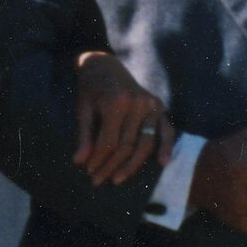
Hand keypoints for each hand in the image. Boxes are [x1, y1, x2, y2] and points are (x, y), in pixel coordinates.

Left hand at [74, 51, 173, 185]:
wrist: (105, 66)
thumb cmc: (91, 89)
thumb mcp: (83, 109)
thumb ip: (84, 135)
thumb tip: (79, 161)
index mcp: (116, 103)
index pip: (109, 141)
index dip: (98, 159)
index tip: (89, 171)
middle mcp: (137, 104)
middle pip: (127, 145)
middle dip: (111, 166)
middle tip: (98, 180)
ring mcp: (151, 105)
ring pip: (145, 143)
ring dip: (132, 165)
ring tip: (117, 179)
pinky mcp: (159, 106)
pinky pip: (166, 130)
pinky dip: (166, 147)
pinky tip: (162, 163)